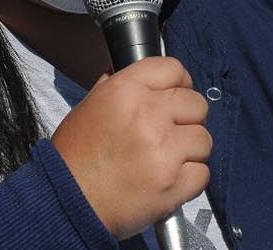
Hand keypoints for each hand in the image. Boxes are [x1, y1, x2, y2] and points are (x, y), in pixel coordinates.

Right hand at [51, 56, 211, 238]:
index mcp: (125, 90)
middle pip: (197, 103)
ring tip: (168, 160)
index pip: (173, 69)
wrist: (68, 203)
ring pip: (203, 139)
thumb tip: (143, 81)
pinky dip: (190, 178)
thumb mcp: (88, 107)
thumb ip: (118, 89)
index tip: (175, 97)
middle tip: (171, 133)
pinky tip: (169, 179)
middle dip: (187, 118)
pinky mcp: (174, 183)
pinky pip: (203, 173)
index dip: (179, 83)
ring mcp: (164, 150)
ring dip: (190, 151)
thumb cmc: (74, 157)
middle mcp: (149, 114)